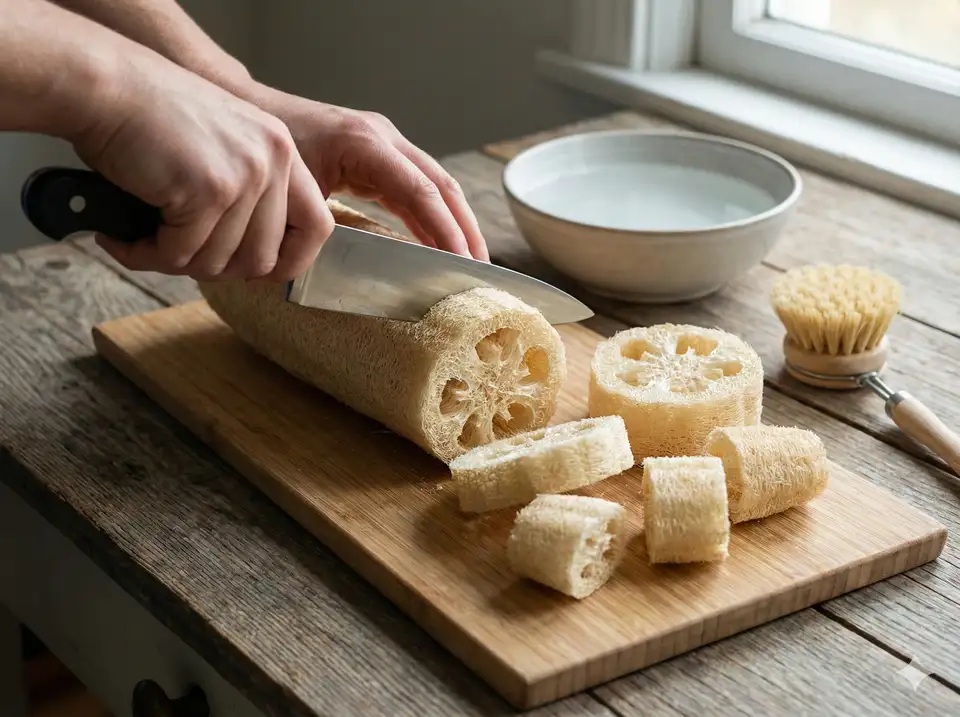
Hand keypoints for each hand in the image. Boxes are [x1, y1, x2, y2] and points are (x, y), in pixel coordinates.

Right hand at [71, 52, 332, 281]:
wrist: (105, 85)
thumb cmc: (148, 116)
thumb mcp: (223, 145)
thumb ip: (250, 193)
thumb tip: (253, 262)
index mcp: (282, 151)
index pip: (318, 227)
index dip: (291, 262)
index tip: (256, 272)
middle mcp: (273, 161)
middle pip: (262, 258)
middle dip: (216, 268)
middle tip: (177, 253)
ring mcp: (245, 176)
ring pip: (219, 262)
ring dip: (174, 261)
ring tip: (143, 240)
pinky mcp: (209, 191)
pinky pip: (181, 253)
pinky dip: (147, 254)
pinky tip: (123, 237)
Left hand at [244, 85, 489, 261]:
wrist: (248, 109)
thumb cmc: (267, 148)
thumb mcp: (295, 189)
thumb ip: (322, 227)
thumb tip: (348, 273)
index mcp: (367, 143)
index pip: (421, 191)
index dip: (446, 230)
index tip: (463, 262)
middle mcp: (384, 140)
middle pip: (442, 186)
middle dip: (465, 229)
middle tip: (481, 269)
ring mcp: (385, 147)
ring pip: (436, 187)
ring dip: (455, 224)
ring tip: (471, 262)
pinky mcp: (379, 158)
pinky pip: (416, 190)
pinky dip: (432, 218)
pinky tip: (441, 245)